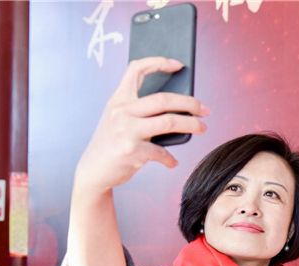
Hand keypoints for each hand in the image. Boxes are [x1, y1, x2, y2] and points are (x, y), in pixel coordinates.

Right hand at [75, 57, 208, 192]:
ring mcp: (127, 130)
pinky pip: (162, 152)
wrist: (93, 171)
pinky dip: (170, 159)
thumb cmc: (111, 144)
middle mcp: (121, 111)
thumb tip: (176, 109)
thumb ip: (139, 111)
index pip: (136, 69)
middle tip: (205, 109)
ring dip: (191, 125)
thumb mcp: (118, 120)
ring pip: (169, 121)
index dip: (158, 62)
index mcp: (118, 99)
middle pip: (164, 99)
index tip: (178, 65)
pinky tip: (172, 162)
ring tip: (202, 128)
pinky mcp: (132, 150)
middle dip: (190, 103)